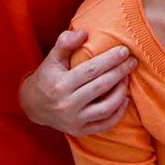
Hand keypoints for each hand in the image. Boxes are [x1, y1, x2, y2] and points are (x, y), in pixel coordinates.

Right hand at [19, 29, 135, 136]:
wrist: (33, 106)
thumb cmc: (46, 77)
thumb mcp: (51, 58)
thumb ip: (65, 43)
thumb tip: (84, 33)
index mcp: (60, 85)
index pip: (91, 70)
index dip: (109, 60)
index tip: (124, 50)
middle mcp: (67, 104)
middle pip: (101, 86)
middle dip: (120, 72)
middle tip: (132, 61)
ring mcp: (74, 120)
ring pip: (106, 108)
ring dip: (121, 92)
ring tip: (127, 78)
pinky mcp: (80, 131)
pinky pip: (104, 125)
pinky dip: (118, 113)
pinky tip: (125, 99)